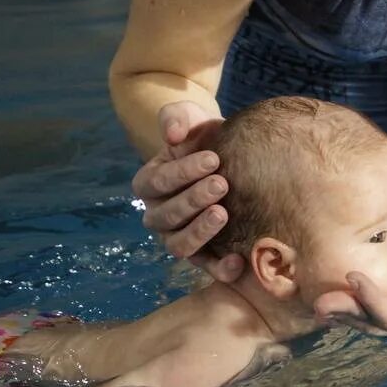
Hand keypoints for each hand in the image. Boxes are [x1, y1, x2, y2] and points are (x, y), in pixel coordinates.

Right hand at [130, 101, 244, 280]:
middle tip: (222, 184)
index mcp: (149, 184)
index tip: (212, 158)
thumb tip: (172, 135)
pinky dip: (219, 269)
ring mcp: (179, 237)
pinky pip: (206, 267)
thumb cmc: (203, 136)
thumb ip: (176, 118)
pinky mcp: (204, 254)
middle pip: (167, 216)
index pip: (157, 182)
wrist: (229, 154)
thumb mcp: (189, 118)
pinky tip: (237, 261)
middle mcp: (159, 216)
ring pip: (180, 245)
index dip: (182, 172)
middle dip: (193, 200)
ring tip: (223, 214)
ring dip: (200, 232)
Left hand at [314, 226, 386, 343]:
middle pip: (372, 322)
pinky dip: (342, 293)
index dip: (375, 303)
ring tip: (311, 296)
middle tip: (318, 301)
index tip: (354, 278)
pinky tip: (318, 284)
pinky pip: (362, 297)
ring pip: (362, 314)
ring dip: (338, 307)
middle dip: (346, 312)